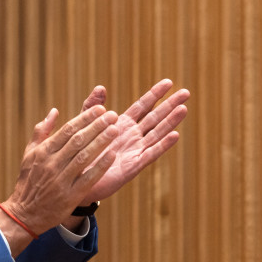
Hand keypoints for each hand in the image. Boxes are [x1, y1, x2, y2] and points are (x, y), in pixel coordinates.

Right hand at [0, 105, 119, 236]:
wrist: (24, 213)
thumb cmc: (29, 180)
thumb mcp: (29, 154)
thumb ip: (41, 131)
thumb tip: (54, 111)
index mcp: (43, 152)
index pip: (68, 130)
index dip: (85, 118)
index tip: (100, 109)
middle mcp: (52, 163)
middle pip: (78, 140)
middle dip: (97, 126)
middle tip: (113, 115)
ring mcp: (61, 180)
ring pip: (84, 157)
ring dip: (101, 142)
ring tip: (115, 130)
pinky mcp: (70, 196)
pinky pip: (88, 178)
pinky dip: (100, 166)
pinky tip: (112, 155)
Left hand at [80, 79, 189, 202]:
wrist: (75, 179)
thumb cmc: (80, 152)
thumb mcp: (84, 125)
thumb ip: (92, 107)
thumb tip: (100, 87)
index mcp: (122, 125)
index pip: (142, 106)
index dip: (155, 94)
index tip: (169, 82)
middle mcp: (132, 137)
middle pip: (155, 117)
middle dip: (170, 105)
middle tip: (186, 92)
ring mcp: (134, 151)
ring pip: (157, 134)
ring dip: (170, 122)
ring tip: (183, 108)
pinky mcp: (133, 167)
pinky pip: (150, 154)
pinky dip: (163, 145)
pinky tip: (175, 135)